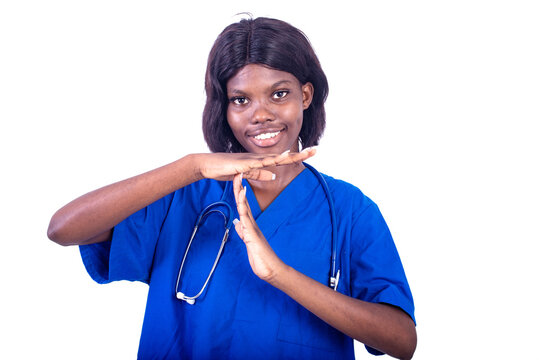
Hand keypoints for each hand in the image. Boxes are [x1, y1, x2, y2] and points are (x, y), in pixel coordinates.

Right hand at [195, 148, 315, 181]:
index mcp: (260, 161)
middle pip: (282, 156)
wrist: (207, 165)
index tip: (310, 153)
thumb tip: (274, 176)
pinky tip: (275, 162)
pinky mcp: (241, 166)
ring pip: (272, 158)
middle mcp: (257, 158)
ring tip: (301, 154)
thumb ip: (259, 175)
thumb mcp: (245, 175)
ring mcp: (250, 160)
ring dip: (287, 157)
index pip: (282, 158)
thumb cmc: (224, 169)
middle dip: (299, 154)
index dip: (296, 156)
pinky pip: (256, 165)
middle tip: (315, 150)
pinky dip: (266, 163)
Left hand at [232, 173, 285, 281]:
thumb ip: (243, 231)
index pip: (242, 204)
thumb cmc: (260, 257)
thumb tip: (237, 222)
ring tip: (238, 177)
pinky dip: (243, 205)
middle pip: (243, 201)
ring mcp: (252, 227)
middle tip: (237, 170)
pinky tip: (241, 195)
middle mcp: (251, 222)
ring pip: (244, 205)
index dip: (238, 192)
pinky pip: (246, 217)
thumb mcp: (248, 242)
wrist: (270, 269)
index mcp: (249, 224)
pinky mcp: (252, 233)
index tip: (236, 179)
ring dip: (240, 191)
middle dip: (239, 186)